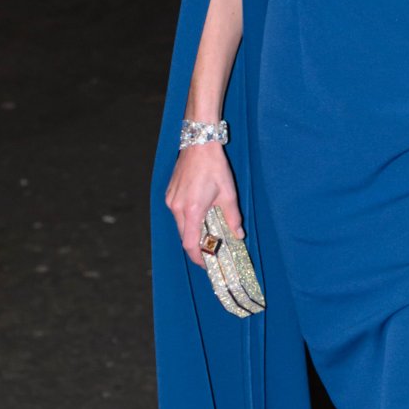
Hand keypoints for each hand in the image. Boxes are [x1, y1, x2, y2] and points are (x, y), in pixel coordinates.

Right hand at [165, 143, 243, 266]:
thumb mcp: (228, 194)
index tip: (206, 264)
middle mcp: (177, 207)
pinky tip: (201, 216)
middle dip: (197, 245)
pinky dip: (188, 220)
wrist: (199, 144)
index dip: (197, 257)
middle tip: (211, 250)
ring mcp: (171, 200)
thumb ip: (233, 217)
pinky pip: (177, 214)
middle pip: (184, 236)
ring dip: (192, 231)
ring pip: (180, 225)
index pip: (189, 243)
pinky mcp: (170, 194)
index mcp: (192, 210)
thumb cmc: (214, 167)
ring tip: (208, 232)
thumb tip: (239, 235)